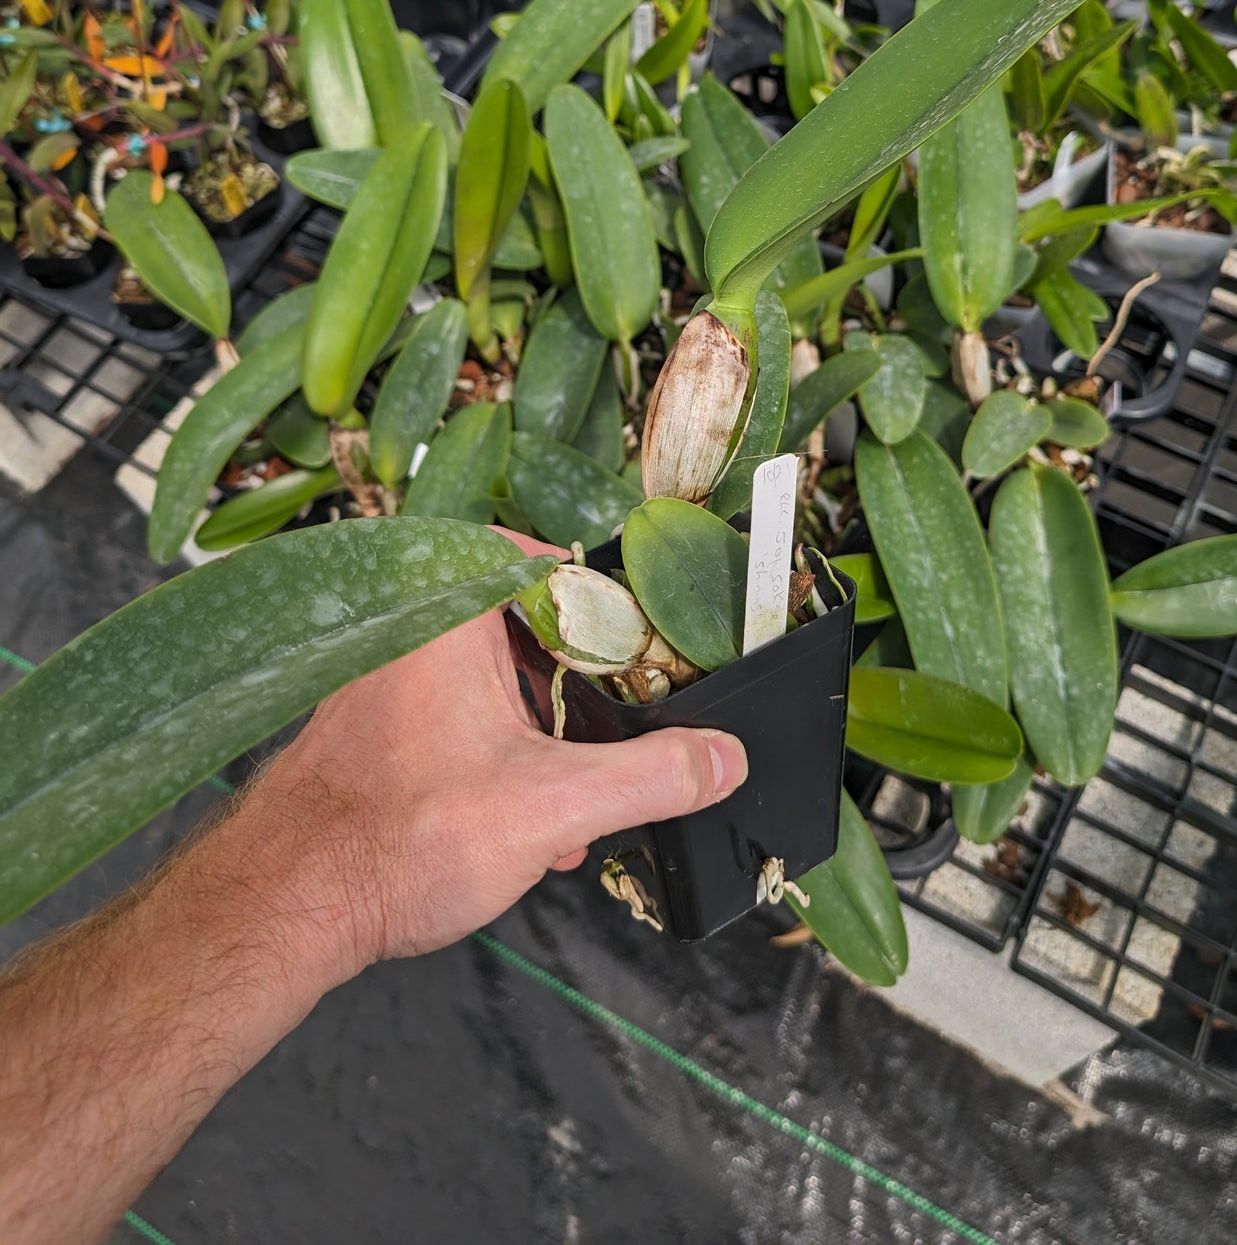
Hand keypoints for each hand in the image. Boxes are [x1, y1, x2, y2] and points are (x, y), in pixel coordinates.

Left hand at [233, 527, 748, 980]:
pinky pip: (453, 720)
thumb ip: (652, 778)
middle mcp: (408, 633)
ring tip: (583, 790)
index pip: (538, 556)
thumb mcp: (556, 805)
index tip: (642, 631)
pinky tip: (530, 825)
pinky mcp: (372, 733)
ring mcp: (384, 683)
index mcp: (447, 614)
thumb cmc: (397, 838)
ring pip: (487, 680)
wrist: (285, 907)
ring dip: (542, 729)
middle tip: (626, 714)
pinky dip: (499, 755)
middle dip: (579, 680)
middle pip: (520, 624)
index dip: (598, 589)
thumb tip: (723, 758)